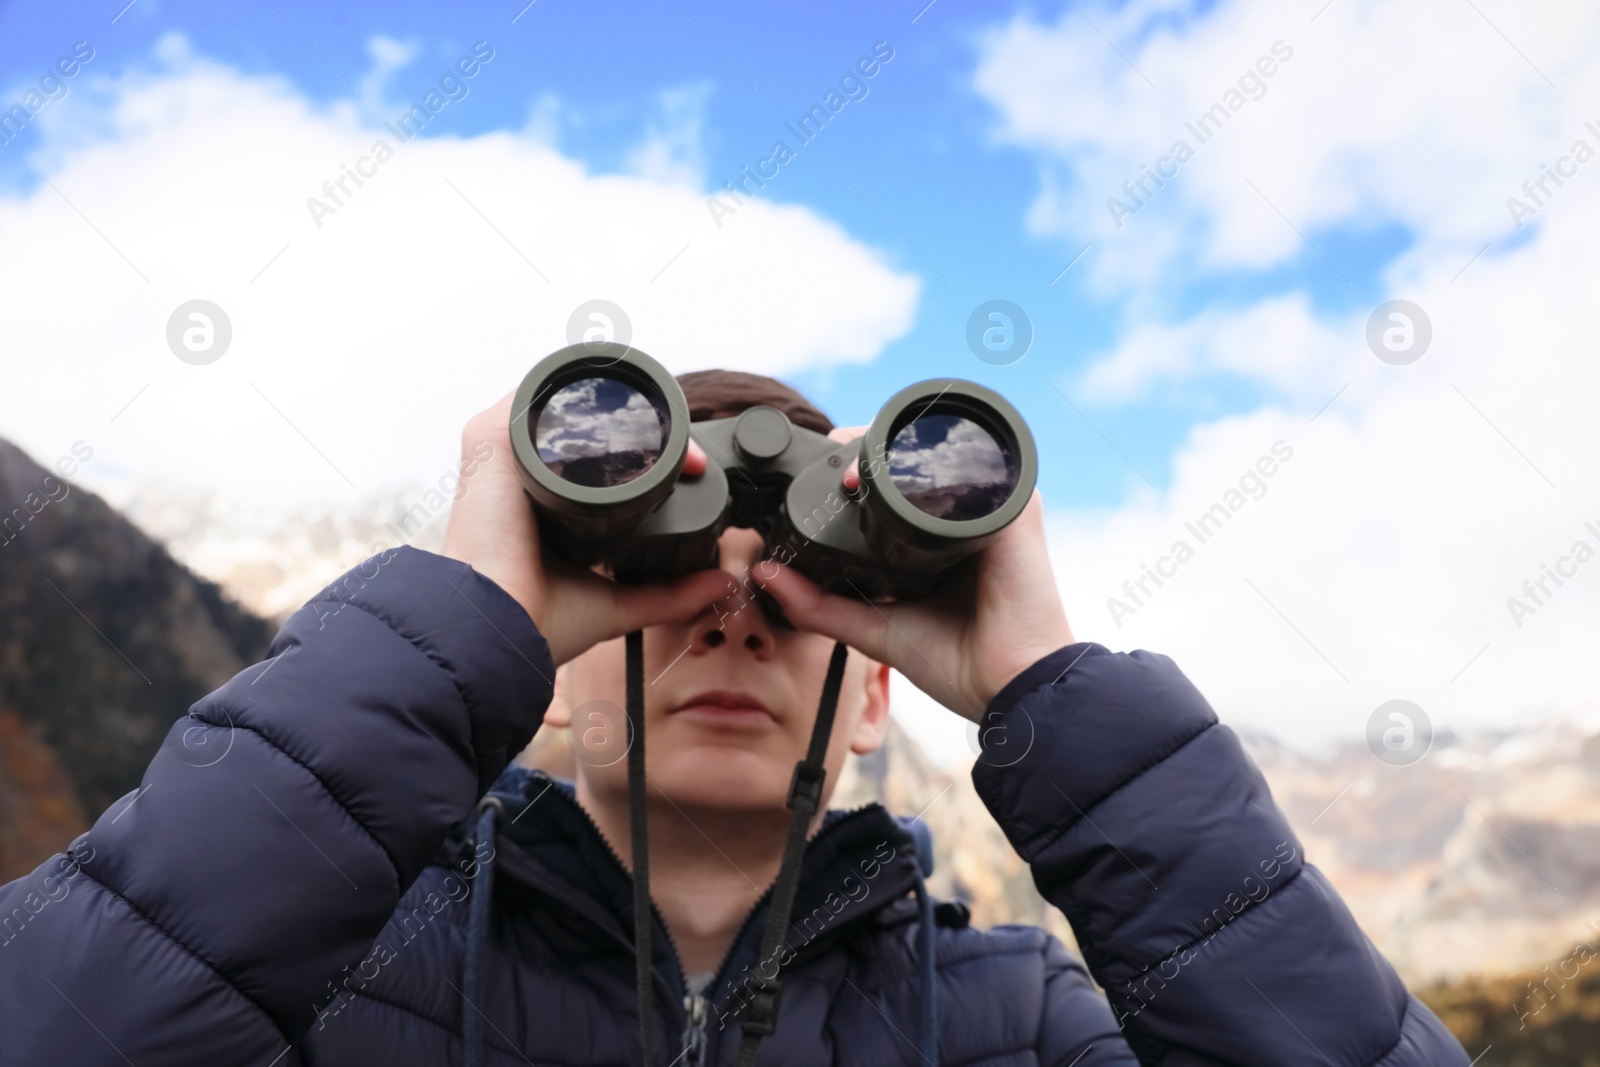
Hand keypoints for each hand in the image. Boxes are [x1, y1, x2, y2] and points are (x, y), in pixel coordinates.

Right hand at [439, 392, 731, 664]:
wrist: (493, 626)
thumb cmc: (535, 623)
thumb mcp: (616, 604)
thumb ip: (669, 594)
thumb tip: (722, 585)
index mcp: (545, 508)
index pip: (595, 463)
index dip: (645, 457)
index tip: (691, 467)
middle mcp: (523, 477)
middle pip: (585, 430)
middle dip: (640, 428)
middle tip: (688, 452)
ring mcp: (504, 455)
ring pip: (564, 407)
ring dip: (615, 408)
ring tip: (667, 424)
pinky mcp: (489, 440)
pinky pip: (530, 392)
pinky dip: (570, 384)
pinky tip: (614, 388)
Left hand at [757, 428, 1073, 719]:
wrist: (1011, 687)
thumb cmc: (956, 663)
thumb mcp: (872, 628)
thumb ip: (818, 604)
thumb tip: (762, 572)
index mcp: (938, 539)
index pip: (895, 486)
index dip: (856, 472)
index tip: (815, 470)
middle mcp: (967, 516)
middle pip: (915, 463)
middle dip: (869, 452)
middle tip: (827, 457)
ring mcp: (993, 507)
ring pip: (939, 456)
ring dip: (893, 448)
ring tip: (850, 460)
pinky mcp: (1015, 508)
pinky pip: (976, 468)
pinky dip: (933, 460)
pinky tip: (892, 463)